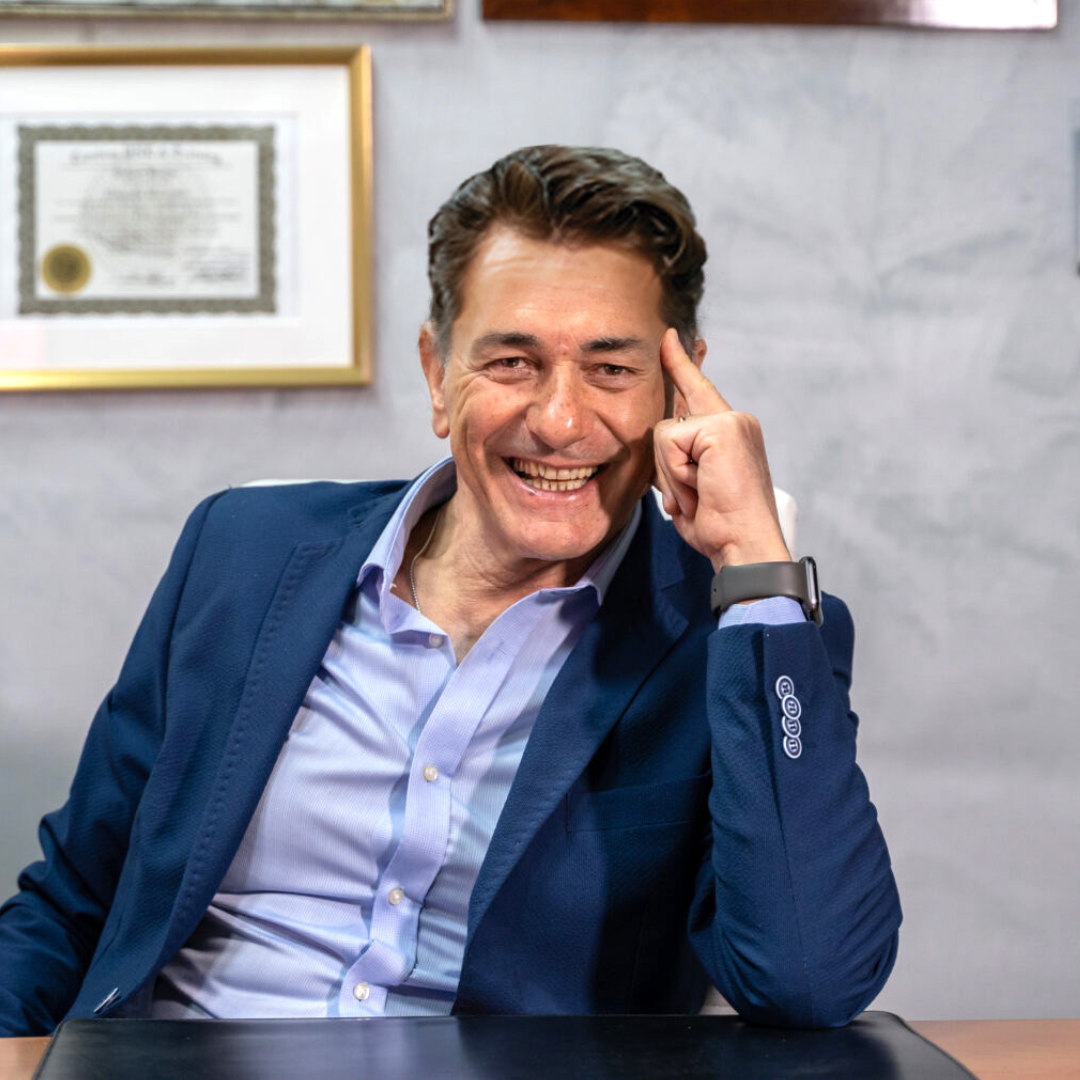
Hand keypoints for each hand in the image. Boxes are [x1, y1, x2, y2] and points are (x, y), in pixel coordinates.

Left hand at [653, 329, 790, 572]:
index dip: (681, 362)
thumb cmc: (719, 524)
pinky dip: (678, 474)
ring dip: (673, 475)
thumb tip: (663, 432)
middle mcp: (735, 420)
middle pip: (668, 423)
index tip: (668, 338)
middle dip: (669, 469)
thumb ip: (681, 455)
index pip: (699, 388)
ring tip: (701, 494)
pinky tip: (703, 488)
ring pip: (665, 434)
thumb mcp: (693, 486)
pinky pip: (671, 442)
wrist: (744, 543)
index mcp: (731, 430)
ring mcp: (731, 421)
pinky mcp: (722, 428)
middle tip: (700, 495)